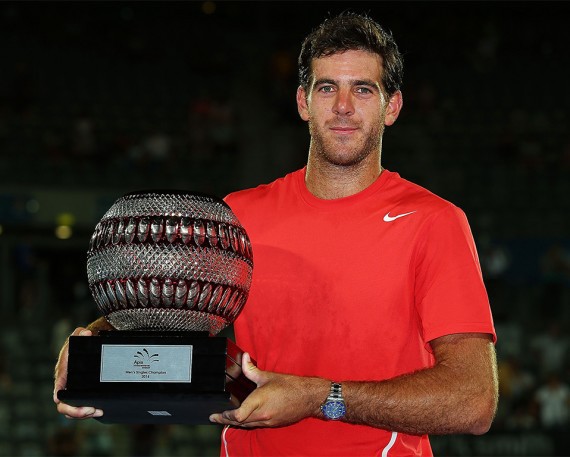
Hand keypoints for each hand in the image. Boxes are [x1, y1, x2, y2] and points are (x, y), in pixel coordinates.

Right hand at [53, 327, 103, 418]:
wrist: (89, 345)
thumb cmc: (81, 343)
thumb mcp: (79, 335)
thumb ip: (81, 333)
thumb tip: (86, 333)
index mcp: (63, 373)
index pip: (58, 386)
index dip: (59, 395)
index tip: (60, 399)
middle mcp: (65, 385)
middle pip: (63, 405)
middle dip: (75, 410)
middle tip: (91, 409)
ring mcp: (73, 392)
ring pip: (72, 410)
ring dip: (83, 414)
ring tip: (98, 411)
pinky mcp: (81, 395)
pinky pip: (81, 408)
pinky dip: (89, 412)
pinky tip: (101, 410)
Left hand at [209, 353, 327, 427]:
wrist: (308, 398)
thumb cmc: (290, 386)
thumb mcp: (268, 375)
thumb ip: (251, 369)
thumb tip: (243, 358)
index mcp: (259, 401)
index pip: (237, 415)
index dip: (224, 416)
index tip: (215, 414)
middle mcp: (262, 414)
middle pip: (239, 423)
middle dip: (225, 420)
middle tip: (216, 417)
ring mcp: (268, 421)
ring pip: (247, 425)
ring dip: (236, 423)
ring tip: (226, 419)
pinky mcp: (273, 424)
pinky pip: (256, 425)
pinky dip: (248, 422)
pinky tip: (245, 418)